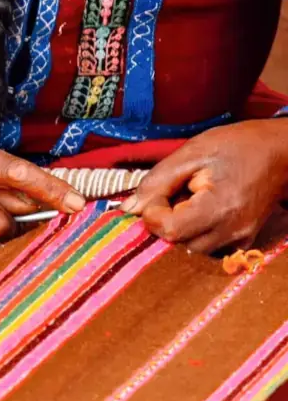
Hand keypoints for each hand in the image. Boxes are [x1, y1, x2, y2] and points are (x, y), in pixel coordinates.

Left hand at [120, 120, 287, 253]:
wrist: (281, 153)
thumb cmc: (236, 146)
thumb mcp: (191, 153)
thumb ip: (157, 181)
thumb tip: (128, 209)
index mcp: (219, 207)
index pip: (168, 230)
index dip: (153, 213)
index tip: (158, 195)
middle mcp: (231, 232)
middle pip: (176, 247)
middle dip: (163, 225)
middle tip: (170, 198)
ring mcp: (239, 242)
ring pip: (189, 254)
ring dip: (177, 233)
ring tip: (186, 205)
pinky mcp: (243, 245)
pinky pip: (207, 252)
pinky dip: (194, 238)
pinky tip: (198, 216)